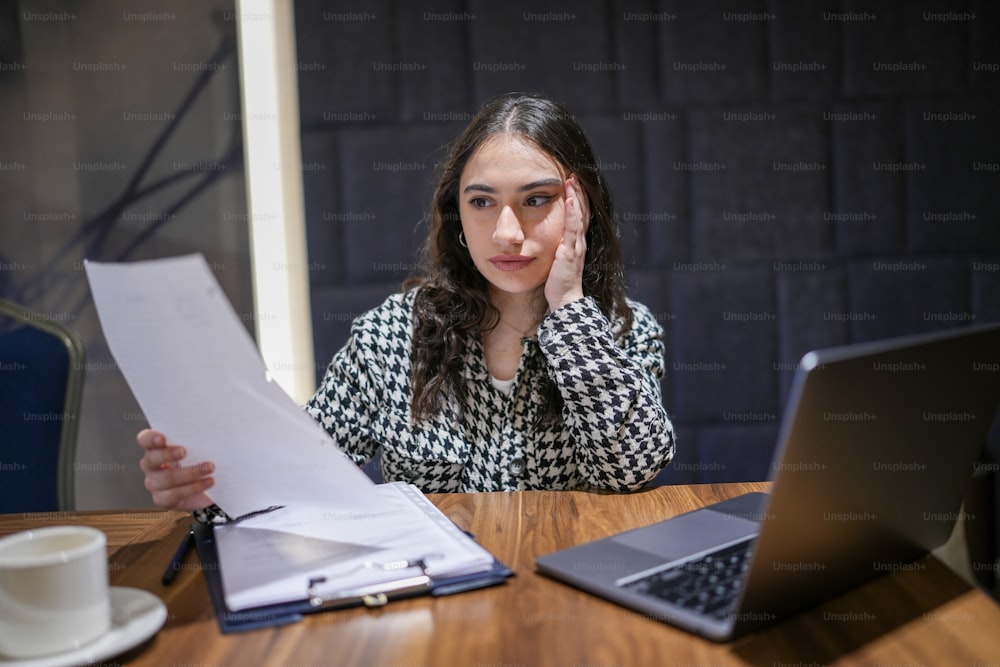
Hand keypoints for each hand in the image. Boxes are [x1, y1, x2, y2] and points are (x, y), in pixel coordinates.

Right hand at [137, 429, 214, 510]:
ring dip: (190, 473)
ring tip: (209, 468)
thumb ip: (197, 438)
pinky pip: (175, 495)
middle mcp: (151, 465)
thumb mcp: (198, 446)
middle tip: (184, 451)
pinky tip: (208, 482)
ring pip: (166, 479)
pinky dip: (193, 488)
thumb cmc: (199, 459)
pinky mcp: (163, 499)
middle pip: (151, 459)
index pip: (145, 440)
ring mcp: (154, 483)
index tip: (163, 439)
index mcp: (155, 447)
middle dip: (168, 455)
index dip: (151, 439)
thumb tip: (211, 430)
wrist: (206, 486)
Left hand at [544, 175, 588, 311]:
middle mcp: (579, 241)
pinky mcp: (570, 251)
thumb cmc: (558, 282)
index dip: (577, 198)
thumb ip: (554, 247)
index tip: (572, 182)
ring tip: (572, 179)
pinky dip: (571, 213)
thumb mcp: (556, 259)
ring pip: (578, 215)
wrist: (565, 300)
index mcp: (576, 242)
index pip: (578, 215)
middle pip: (582, 210)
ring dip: (576, 196)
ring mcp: (576, 245)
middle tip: (573, 173)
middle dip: (578, 191)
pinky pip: (572, 229)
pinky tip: (569, 200)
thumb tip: (542, 237)